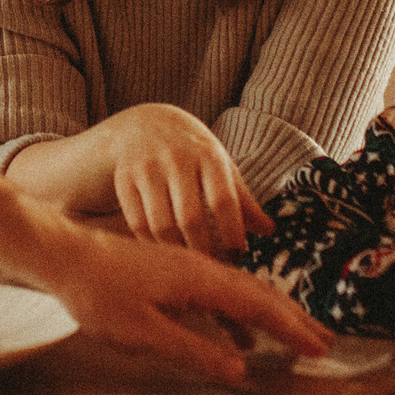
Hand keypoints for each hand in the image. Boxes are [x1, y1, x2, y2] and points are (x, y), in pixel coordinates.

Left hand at [37, 223, 328, 384]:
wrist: (64, 255)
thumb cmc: (97, 294)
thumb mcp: (142, 332)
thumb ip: (192, 349)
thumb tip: (240, 370)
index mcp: (200, 279)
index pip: (259, 305)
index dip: (292, 328)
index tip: (320, 349)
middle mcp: (202, 268)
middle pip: (261, 293)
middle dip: (295, 319)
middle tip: (327, 343)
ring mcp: (190, 269)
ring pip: (244, 291)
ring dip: (274, 314)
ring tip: (300, 336)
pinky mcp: (175, 275)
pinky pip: (223, 294)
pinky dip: (245, 312)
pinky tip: (244, 335)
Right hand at [101, 103, 273, 254]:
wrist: (145, 124)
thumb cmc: (193, 152)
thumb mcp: (221, 166)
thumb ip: (243, 199)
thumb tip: (270, 231)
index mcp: (208, 155)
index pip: (223, 201)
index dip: (233, 233)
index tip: (239, 256)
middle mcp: (176, 159)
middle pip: (190, 218)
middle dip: (205, 251)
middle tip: (214, 269)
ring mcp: (147, 169)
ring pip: (162, 225)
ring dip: (177, 252)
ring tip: (191, 266)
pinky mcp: (125, 180)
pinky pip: (138, 224)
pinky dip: (152, 245)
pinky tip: (165, 254)